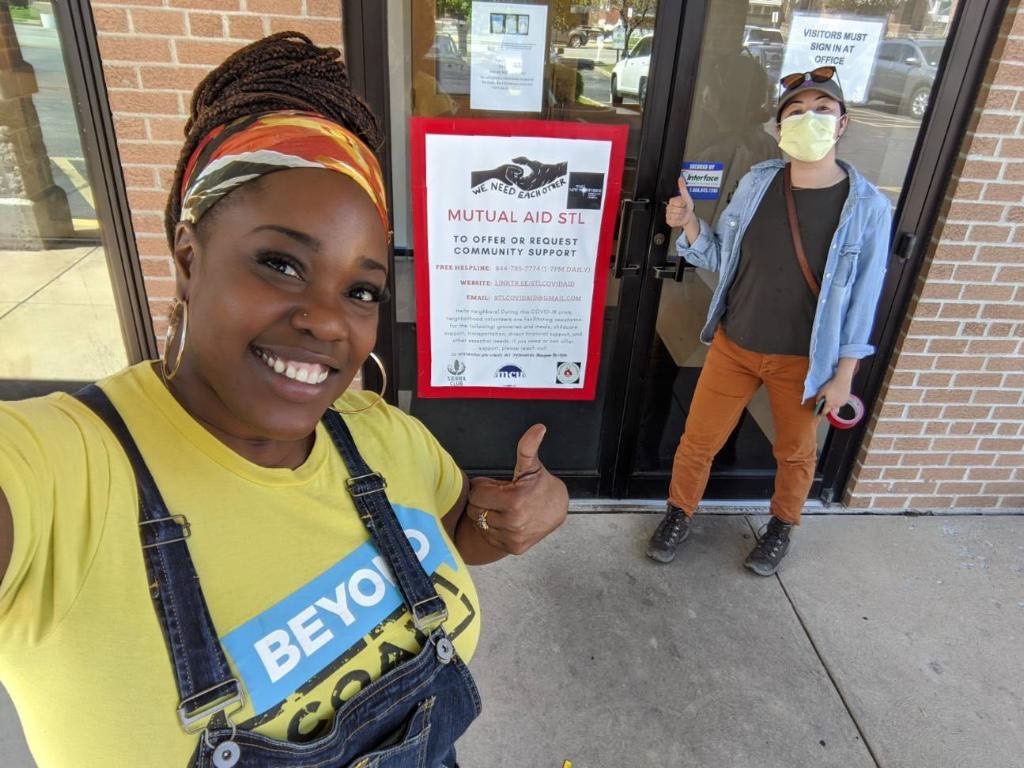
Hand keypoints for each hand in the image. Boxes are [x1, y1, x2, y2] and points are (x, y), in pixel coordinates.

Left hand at [466, 424, 568, 555]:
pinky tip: (505, 519)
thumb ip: (528, 447)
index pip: (476, 494)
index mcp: (514, 501)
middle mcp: (512, 522)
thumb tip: (538, 428)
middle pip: (475, 509)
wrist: (557, 511)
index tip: (496, 485)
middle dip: (484, 500)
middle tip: (499, 495)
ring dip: (487, 514)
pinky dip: (493, 528)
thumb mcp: (532, 466)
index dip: (484, 486)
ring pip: (480, 523)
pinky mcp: (513, 547)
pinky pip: (489, 536)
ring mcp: (512, 537)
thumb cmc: (541, 487)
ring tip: (502, 507)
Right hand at [666, 176, 693, 228]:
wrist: (688, 216)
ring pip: (675, 216)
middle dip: (682, 210)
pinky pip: (674, 221)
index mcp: (672, 201)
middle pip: (676, 210)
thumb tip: (680, 178)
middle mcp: (668, 208)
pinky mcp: (668, 221)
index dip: (682, 204)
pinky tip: (679, 219)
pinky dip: (679, 221)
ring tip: (682, 214)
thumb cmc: (687, 206)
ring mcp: (668, 215)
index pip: (676, 202)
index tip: (684, 204)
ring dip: (681, 216)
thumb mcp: (686, 196)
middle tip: (683, 209)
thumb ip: (683, 187)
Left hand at [815, 376, 851, 417]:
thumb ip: (818, 398)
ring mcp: (842, 403)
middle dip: (828, 408)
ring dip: (834, 405)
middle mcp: (836, 405)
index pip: (824, 412)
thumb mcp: (822, 391)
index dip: (821, 413)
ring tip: (832, 398)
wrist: (842, 380)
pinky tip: (837, 395)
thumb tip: (817, 403)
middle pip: (831, 410)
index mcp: (829, 404)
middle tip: (826, 404)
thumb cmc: (831, 385)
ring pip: (836, 407)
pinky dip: (838, 401)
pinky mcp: (846, 400)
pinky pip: (841, 403)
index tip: (819, 413)